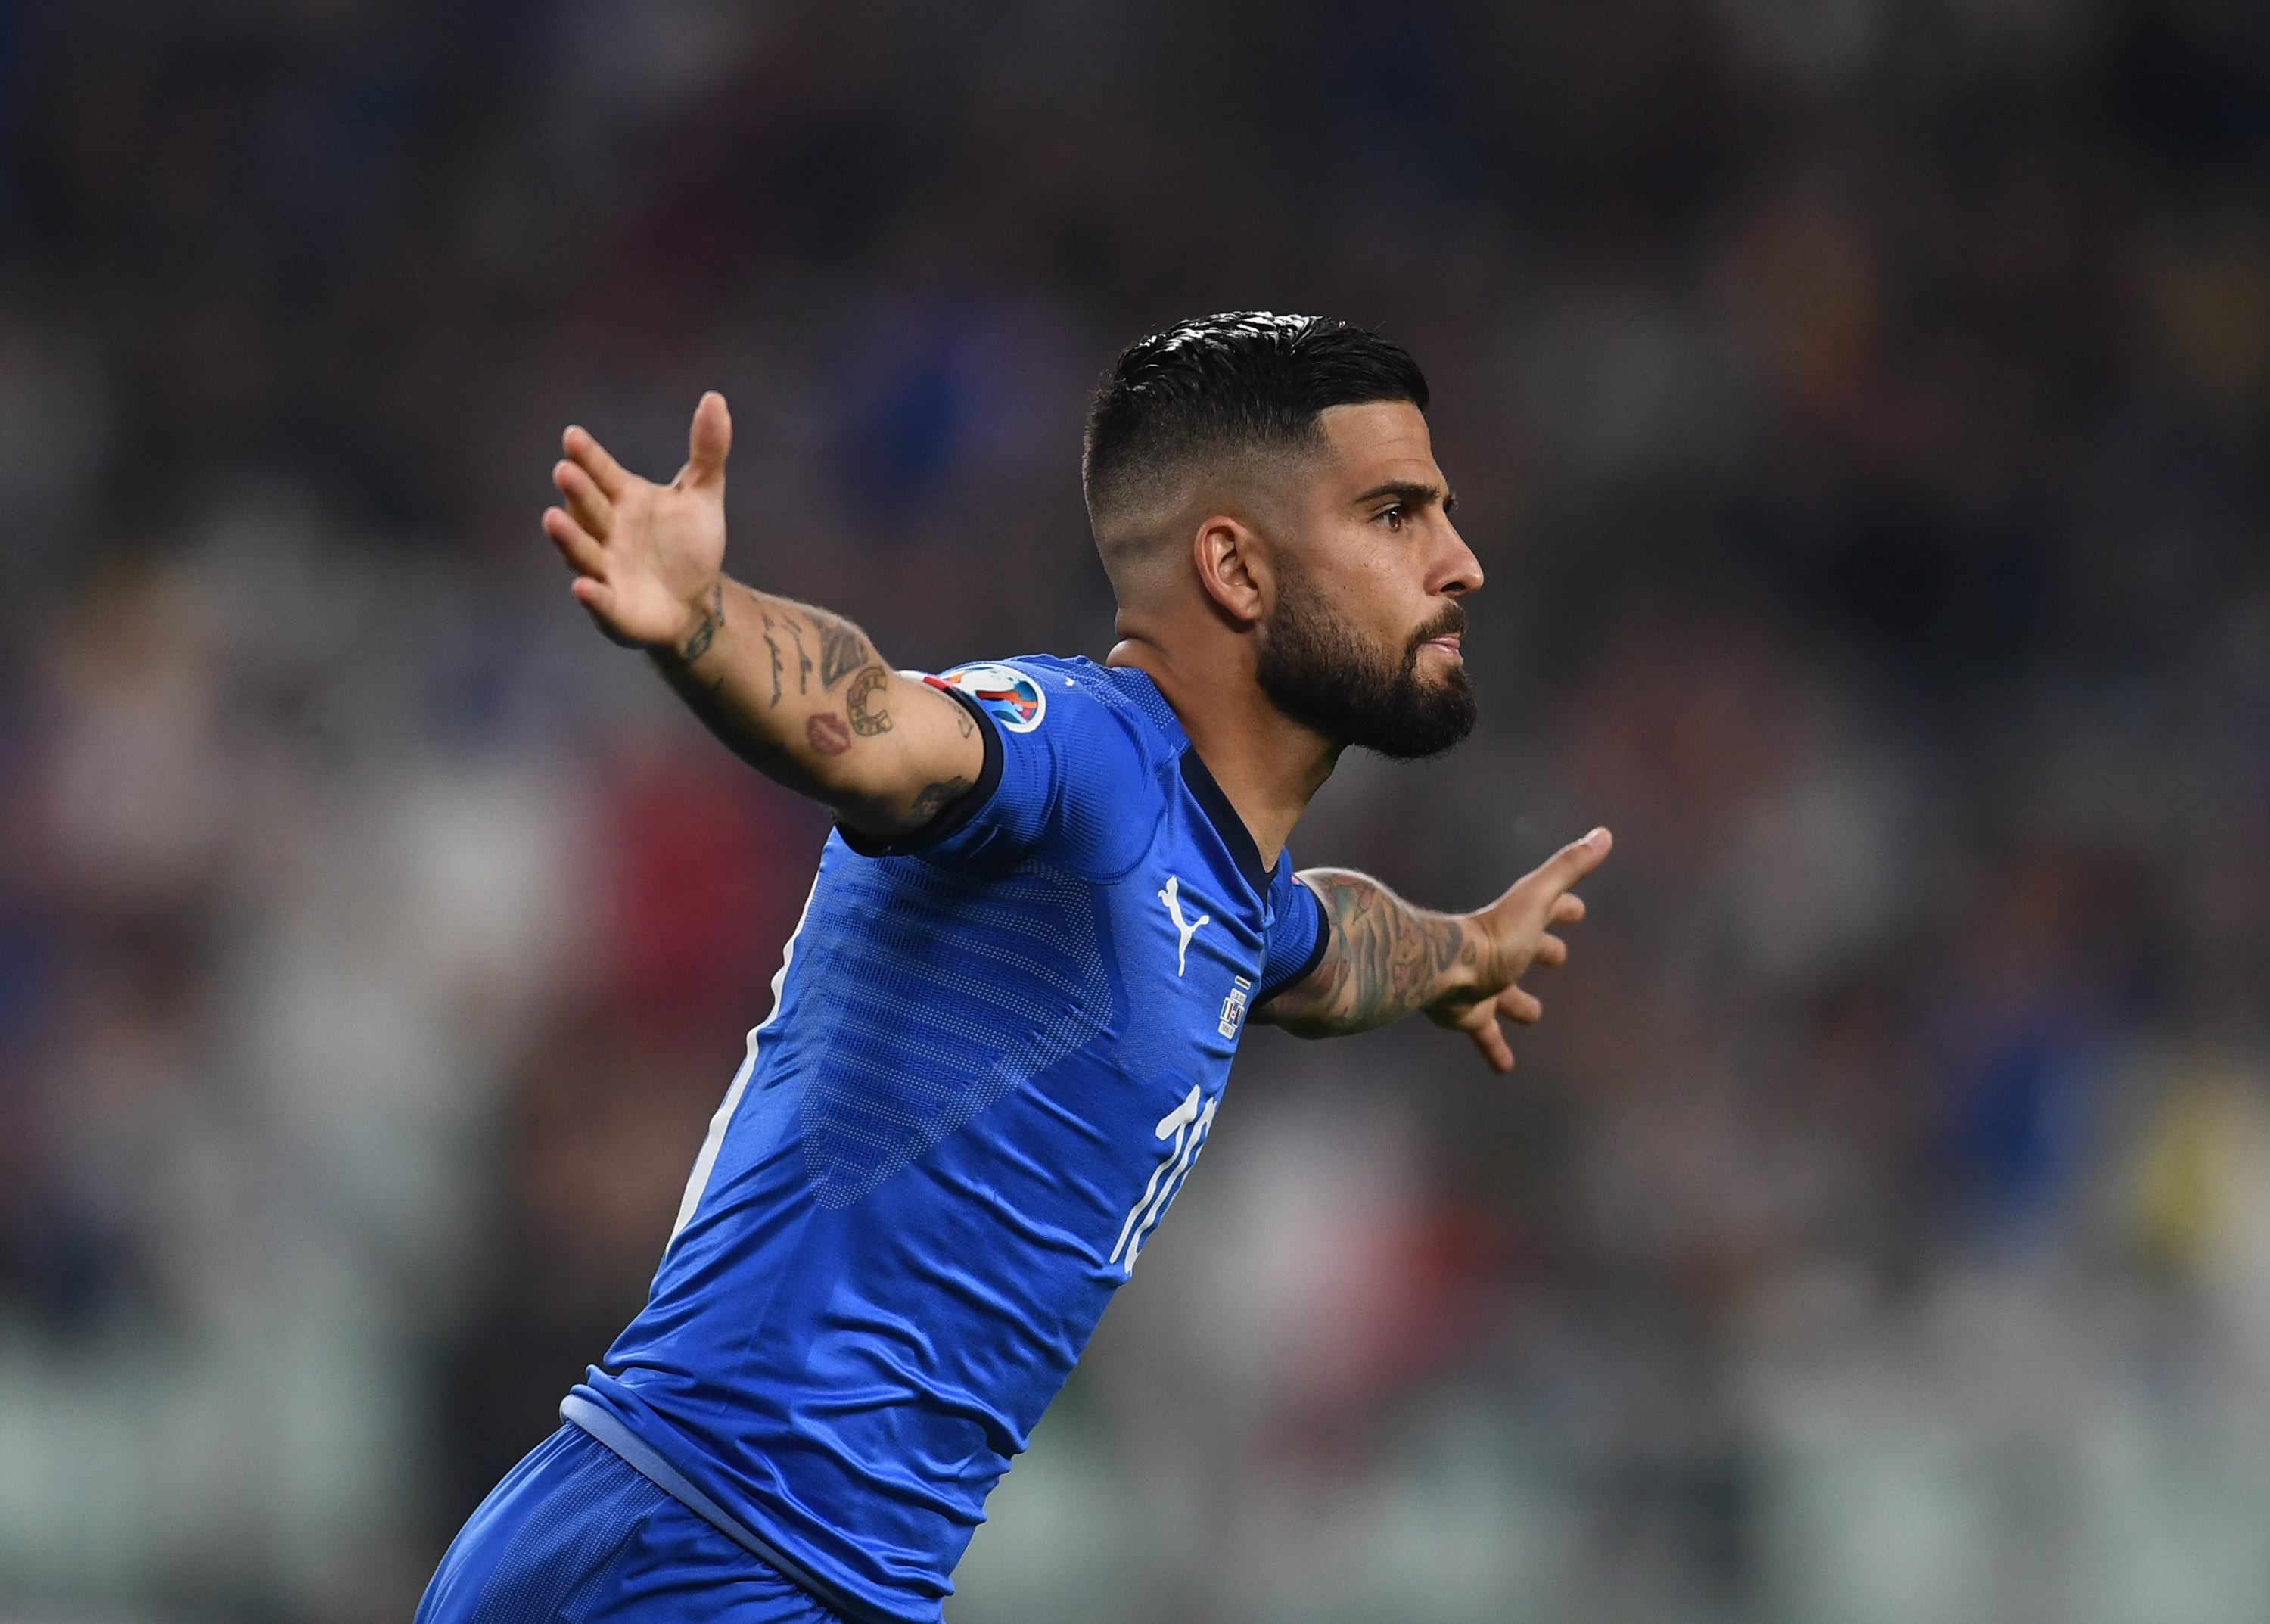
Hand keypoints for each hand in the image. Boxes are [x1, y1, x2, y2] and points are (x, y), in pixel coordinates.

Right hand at [543, 392, 732, 652]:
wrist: (695, 602)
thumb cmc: (688, 545)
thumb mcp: (703, 495)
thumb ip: (708, 451)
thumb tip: (714, 398)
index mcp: (624, 499)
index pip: (603, 473)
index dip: (589, 456)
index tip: (573, 435)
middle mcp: (607, 531)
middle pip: (588, 508)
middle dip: (577, 491)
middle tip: (565, 470)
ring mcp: (606, 568)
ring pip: (582, 550)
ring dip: (567, 537)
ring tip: (552, 518)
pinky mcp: (612, 607)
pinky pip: (599, 600)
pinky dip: (591, 594)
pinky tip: (583, 587)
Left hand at [1426, 827, 1611, 1072]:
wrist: (1444, 968)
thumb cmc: (1496, 933)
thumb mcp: (1538, 896)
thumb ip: (1569, 866)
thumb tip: (1604, 834)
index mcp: (1519, 922)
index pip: (1547, 908)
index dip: (1564, 907)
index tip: (1577, 910)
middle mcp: (1502, 950)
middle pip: (1526, 948)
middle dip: (1542, 949)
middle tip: (1558, 955)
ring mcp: (1485, 983)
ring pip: (1506, 994)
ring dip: (1518, 1002)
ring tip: (1533, 1014)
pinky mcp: (1471, 1014)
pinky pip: (1486, 1034)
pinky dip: (1495, 1049)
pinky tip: (1504, 1068)